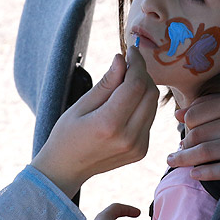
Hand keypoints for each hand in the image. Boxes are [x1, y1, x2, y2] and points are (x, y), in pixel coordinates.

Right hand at [32, 46, 158, 197]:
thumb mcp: (80, 105)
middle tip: (127, 64)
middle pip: (149, 93)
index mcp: (109, 124)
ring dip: (143, 88)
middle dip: (142, 74)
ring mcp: (138, 147)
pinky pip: (149, 118)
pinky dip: (141, 104)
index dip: (137, 64)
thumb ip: (106, 83)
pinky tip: (125, 102)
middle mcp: (129, 138)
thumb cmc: (67, 134)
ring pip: (152, 105)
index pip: (135, 85)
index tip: (131, 50)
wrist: (66, 169)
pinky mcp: (142, 150)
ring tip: (124, 81)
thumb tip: (122, 59)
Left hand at [169, 91, 219, 180]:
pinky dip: (206, 173)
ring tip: (174, 162)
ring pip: (207, 152)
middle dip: (183, 144)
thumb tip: (179, 114)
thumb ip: (212, 103)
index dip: (185, 122)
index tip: (181, 130)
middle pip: (199, 134)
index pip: (196, 114)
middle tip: (175, 152)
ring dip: (186, 159)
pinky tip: (194, 174)